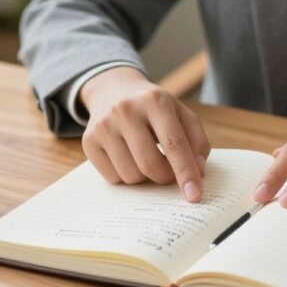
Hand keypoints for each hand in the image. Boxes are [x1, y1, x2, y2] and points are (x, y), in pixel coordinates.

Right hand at [79, 66, 210, 201]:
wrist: (113, 91)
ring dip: (144, 177)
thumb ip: (196, 141)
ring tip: (144, 156)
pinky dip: (125, 176)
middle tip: (169, 171)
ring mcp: (103, 126)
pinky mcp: (88, 141)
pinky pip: (113, 178)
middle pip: (150, 165)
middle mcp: (125, 110)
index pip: (174, 144)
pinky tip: (127, 156)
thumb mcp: (181, 114)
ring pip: (131, 176)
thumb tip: (197, 172)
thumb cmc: (153, 108)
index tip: (194, 196)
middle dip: (165, 177)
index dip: (186, 172)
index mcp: (155, 101)